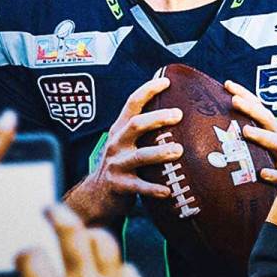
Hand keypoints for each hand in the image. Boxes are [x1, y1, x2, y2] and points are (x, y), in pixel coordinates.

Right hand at [18, 204, 159, 276]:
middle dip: (58, 215)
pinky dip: (119, 271)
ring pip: (105, 242)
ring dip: (93, 237)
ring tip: (86, 237)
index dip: (27, 253)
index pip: (32, 257)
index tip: (27, 254)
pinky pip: (129, 270)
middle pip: (73, 234)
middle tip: (52, 209)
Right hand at [67, 77, 182, 224]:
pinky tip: (168, 191)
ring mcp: (117, 165)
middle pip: (136, 125)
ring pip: (139, 156)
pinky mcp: (119, 186)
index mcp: (121, 130)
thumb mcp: (129, 142)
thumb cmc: (123, 164)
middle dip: (157, 118)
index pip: (132, 103)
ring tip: (179, 151)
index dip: (148, 90)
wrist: (96, 195)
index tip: (166, 81)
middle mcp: (117, 143)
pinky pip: (138, 187)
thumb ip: (147, 129)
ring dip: (160, 153)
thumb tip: (181, 111)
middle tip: (179, 115)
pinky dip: (153, 189)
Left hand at [225, 80, 276, 184]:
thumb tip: (208, 119)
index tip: (227, 84)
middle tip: (234, 101)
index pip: (258, 108)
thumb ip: (237, 133)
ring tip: (246, 132)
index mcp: (270, 130)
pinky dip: (273, 174)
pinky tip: (262, 173)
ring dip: (262, 136)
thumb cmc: (264, 166)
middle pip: (268, 120)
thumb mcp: (253, 147)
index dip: (245, 95)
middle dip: (252, 109)